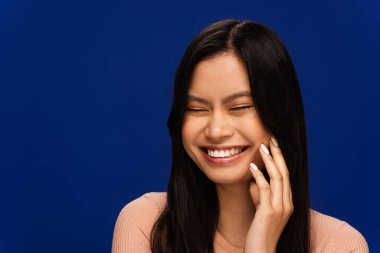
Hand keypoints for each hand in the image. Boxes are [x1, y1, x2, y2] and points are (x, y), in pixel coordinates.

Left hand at [244, 136, 292, 252]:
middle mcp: (287, 203)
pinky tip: (252, 167)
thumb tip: (254, 182)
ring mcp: (279, 208)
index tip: (274, 146)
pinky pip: (265, 189)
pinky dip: (259, 176)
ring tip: (261, 147)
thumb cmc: (259, 232)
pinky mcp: (268, 212)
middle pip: (284, 173)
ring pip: (277, 178)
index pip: (286, 176)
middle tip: (271, 139)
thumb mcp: (261, 211)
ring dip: (269, 161)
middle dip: (278, 155)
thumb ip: (260, 196)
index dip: (281, 160)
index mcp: (287, 202)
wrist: (261, 252)